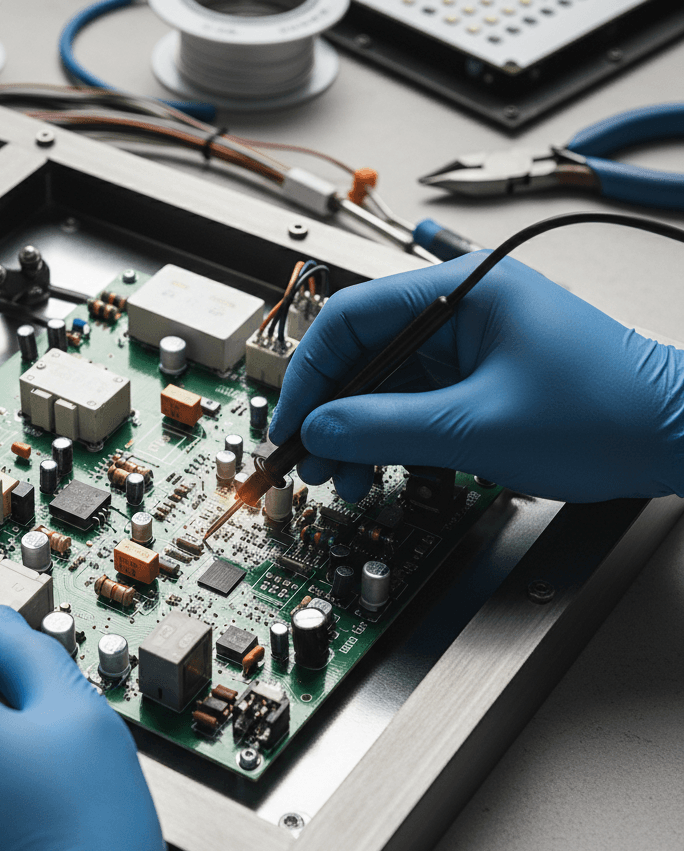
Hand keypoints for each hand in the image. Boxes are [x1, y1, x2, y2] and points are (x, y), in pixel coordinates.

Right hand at [270, 253, 683, 502]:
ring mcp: (467, 343)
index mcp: (461, 289)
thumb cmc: (606, 412)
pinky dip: (387, 436)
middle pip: (362, 352)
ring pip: (383, 382)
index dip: (309, 374)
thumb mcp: (477, 426)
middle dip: (330, 411)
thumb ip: (385, 427)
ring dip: (355, 431)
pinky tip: (374, 466)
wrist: (673, 436)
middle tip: (308, 457)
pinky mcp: (476, 376)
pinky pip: (411, 401)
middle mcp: (459, 307)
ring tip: (343, 476)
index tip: (290, 422)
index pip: (351, 317)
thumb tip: (320, 431)